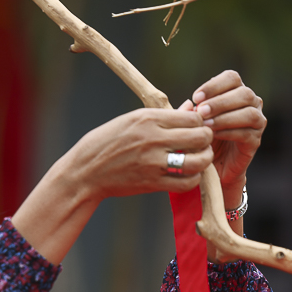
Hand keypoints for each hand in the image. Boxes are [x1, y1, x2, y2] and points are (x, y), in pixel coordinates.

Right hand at [12, 107, 212, 263]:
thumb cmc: (106, 143)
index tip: (197, 125)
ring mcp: (153, 162)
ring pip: (198, 161)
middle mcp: (152, 139)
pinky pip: (186, 182)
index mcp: (147, 119)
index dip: (200, 121)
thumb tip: (190, 109)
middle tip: (202, 141)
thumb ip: (162, 117)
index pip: (192, 117)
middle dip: (207, 138)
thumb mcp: (131, 120)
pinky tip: (187, 174)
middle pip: (200, 136)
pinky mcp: (152, 183)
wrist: (85, 172)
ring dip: (204, 159)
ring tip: (199, 157)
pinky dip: (192, 178)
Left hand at [189, 70, 265, 193]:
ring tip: (206, 125)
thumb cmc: (201, 135)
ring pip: (249, 113)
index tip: (196, 97)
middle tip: (200, 112)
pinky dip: (229, 132)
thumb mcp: (193, 121)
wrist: (211, 163)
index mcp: (236, 91)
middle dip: (220, 102)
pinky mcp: (256, 140)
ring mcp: (257, 121)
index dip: (215, 85)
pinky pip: (247, 133)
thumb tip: (189, 103)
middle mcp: (251, 103)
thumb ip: (190, 112)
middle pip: (244, 93)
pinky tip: (213, 136)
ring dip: (225, 117)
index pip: (232, 78)